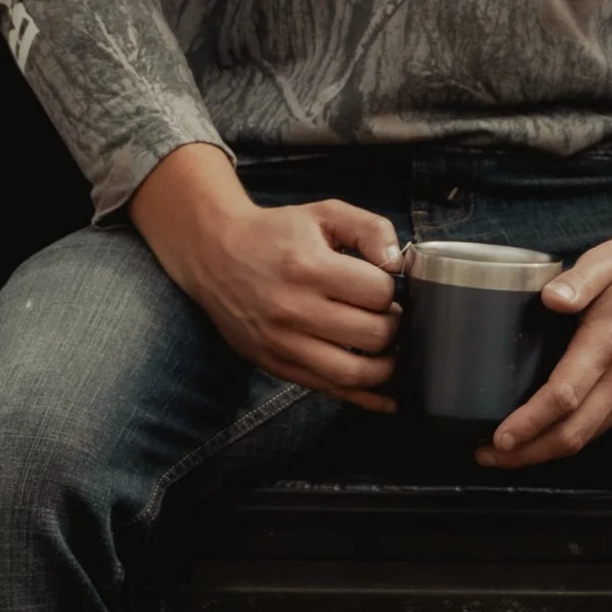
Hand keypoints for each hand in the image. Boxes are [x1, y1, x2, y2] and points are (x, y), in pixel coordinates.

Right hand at [130, 143, 402, 409]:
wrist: (215, 254)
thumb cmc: (275, 233)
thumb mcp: (324, 213)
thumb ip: (370, 228)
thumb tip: (396, 263)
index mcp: (308, 267)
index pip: (377, 293)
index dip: (390, 289)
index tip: (381, 286)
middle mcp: (293, 309)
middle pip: (372, 335)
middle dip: (393, 326)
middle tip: (388, 316)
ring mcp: (282, 343)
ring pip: (353, 374)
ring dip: (385, 367)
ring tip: (388, 349)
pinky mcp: (276, 364)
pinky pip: (329, 390)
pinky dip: (364, 397)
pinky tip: (387, 396)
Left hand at [479, 212, 611, 469]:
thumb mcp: (609, 259)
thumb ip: (579, 279)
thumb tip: (550, 298)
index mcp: (610, 342)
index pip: (564, 395)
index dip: (529, 422)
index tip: (498, 437)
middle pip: (573, 433)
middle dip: (527, 453)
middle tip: (488, 456)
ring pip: (587, 437)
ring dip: (545, 452)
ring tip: (507, 452)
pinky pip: (602, 428)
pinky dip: (570, 439)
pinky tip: (545, 435)